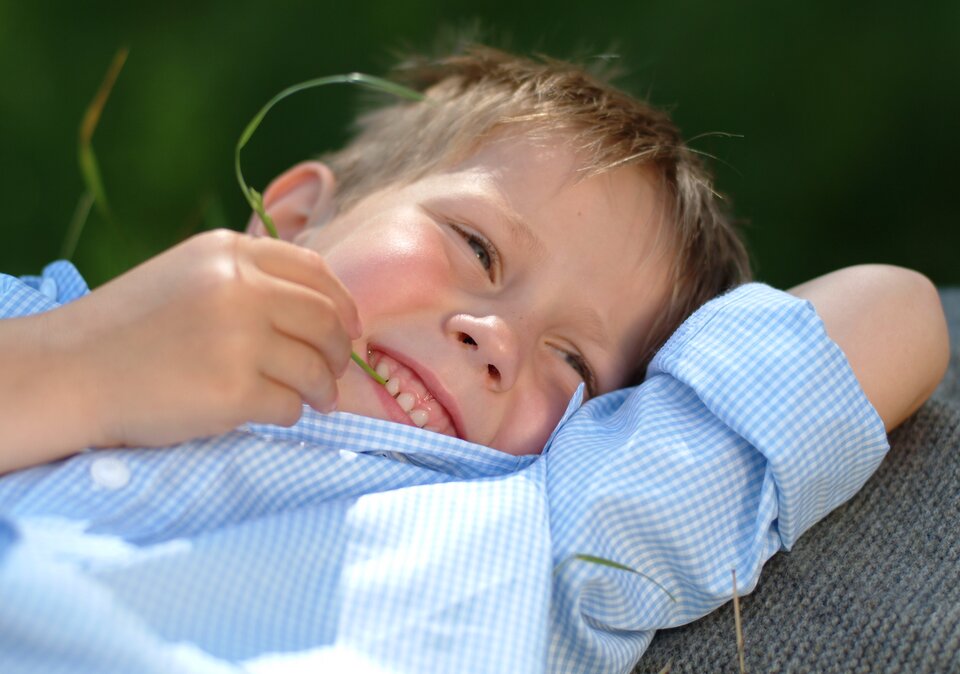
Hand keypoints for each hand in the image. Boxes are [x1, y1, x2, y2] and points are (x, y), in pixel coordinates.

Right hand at [52, 229, 360, 448]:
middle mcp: (240, 288)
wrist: (69, 372)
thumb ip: (248, 279)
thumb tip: (322, 309)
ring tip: (317, 400)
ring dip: (323, 389)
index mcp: (230, 253)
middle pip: (326, 320)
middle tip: (337, 372)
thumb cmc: (129, 328)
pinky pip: (289, 406)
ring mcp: (239, 339)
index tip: (351, 328)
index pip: (317, 272)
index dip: (344, 304)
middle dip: (341, 352)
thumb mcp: (188, 276)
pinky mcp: (233, 391)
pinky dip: (289, 414)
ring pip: (315, 368)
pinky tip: (272, 413)